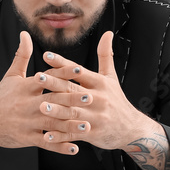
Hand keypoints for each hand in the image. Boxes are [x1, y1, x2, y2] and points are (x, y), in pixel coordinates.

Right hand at [0, 31, 82, 154]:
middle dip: (72, 99)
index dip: (63, 73)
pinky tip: (74, 148)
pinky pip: (45, 142)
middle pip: (53, 100)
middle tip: (90, 97)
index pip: (47, 78)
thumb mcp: (11, 75)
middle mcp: (28, 104)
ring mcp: (27, 122)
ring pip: (52, 123)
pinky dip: (60, 146)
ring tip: (87, 125)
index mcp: (27, 87)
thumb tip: (25, 34)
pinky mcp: (26, 138)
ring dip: (70, 126)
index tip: (80, 69)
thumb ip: (22, 55)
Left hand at [37, 31, 151, 151]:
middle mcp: (98, 99)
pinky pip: (74, 134)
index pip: (78, 71)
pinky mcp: (93, 133)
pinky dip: (60, 135)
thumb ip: (106, 56)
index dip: (62, 63)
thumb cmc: (117, 102)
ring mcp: (95, 117)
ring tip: (40, 106)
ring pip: (73, 112)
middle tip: (37, 77)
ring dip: (56, 110)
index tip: (46, 55)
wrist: (132, 129)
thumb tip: (107, 33)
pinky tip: (46, 134)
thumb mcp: (112, 78)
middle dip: (54, 83)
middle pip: (73, 89)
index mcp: (100, 83)